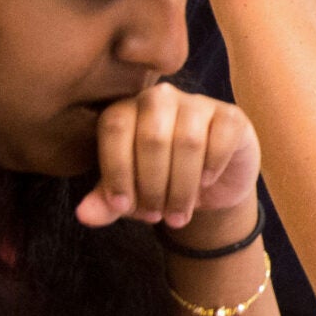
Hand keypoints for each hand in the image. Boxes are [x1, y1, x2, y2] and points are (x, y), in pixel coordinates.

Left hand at [74, 82, 261, 230]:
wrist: (210, 187)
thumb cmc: (161, 184)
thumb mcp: (130, 198)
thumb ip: (106, 203)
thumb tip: (84, 214)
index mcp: (127, 110)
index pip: (115, 127)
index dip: (117, 170)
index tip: (122, 206)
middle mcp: (160, 98)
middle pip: (152, 136)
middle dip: (152, 186)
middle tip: (155, 216)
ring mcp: (198, 103)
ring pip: (188, 141)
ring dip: (181, 187)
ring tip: (178, 214)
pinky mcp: (231, 116)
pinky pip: (221, 138)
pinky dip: (212, 167)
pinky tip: (206, 182)